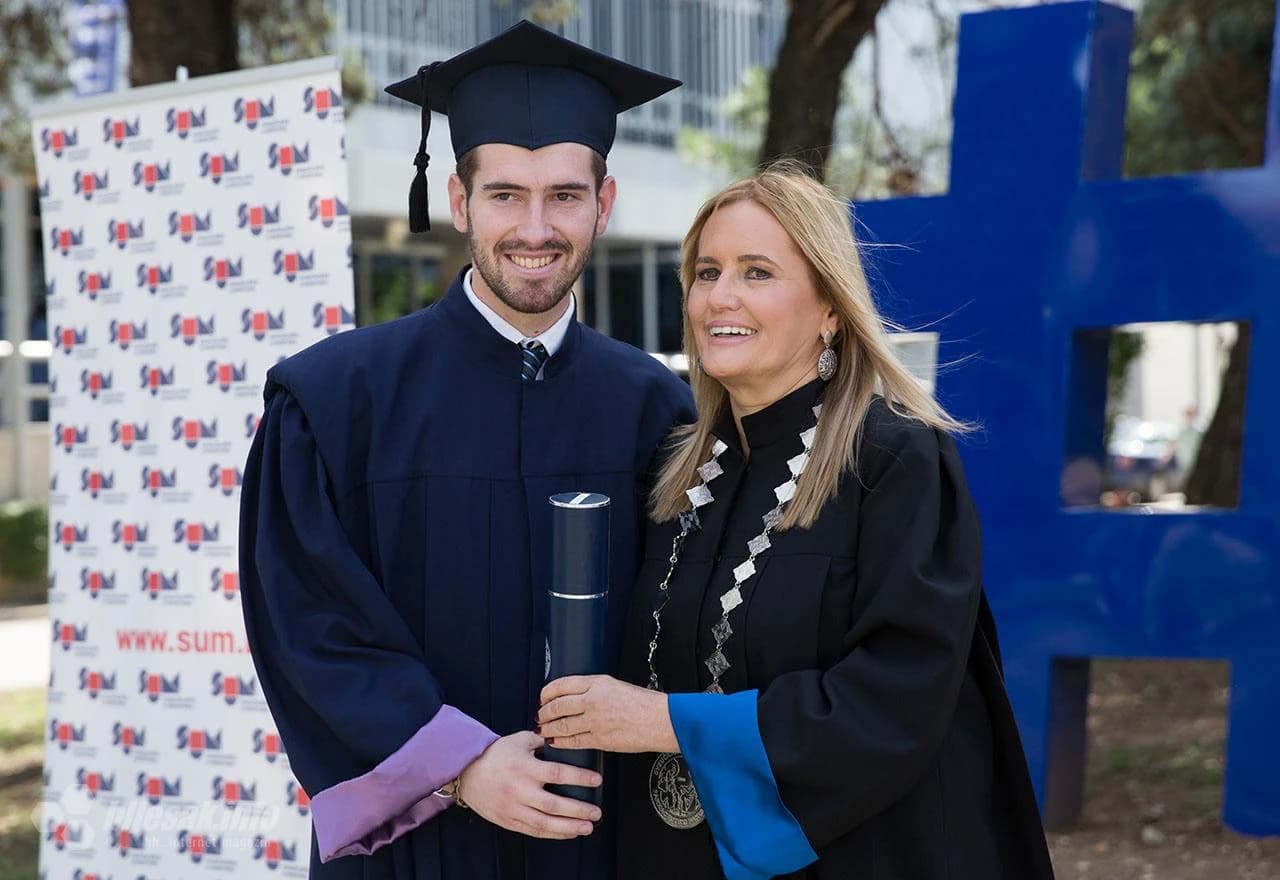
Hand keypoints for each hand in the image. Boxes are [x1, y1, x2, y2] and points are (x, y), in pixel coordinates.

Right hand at [457, 731, 600, 838]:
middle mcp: (519, 790)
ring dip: (569, 827)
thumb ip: (543, 741)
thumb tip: (566, 738)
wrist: (467, 773)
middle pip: (554, 804)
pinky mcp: (508, 820)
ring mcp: (513, 808)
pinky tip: (569, 832)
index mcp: (524, 768)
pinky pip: (534, 830)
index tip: (597, 781)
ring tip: (588, 827)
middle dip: (579, 810)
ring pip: (545, 823)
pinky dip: (553, 834)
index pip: (557, 773)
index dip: (579, 778)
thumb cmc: (496, 754)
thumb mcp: (519, 740)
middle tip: (597, 812)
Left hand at [538, 675, 677, 753]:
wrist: (661, 720)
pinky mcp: (599, 739)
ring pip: (562, 724)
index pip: (562, 684)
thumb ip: (596, 690)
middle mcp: (593, 699)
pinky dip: (560, 742)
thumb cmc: (645, 703)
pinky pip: (573, 741)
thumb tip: (576, 697)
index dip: (548, 692)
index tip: (543, 697)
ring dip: (549, 728)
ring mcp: (595, 720)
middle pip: (558, 705)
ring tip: (544, 730)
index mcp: (598, 682)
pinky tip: (555, 742)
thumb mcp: (618, 686)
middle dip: (545, 712)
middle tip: (540, 715)